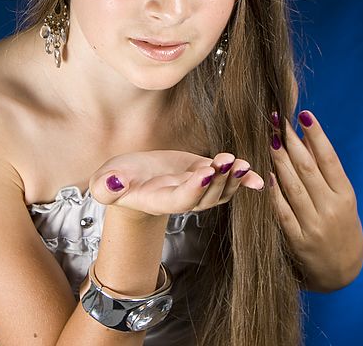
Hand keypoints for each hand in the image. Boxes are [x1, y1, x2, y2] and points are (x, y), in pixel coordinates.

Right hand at [89, 149, 263, 215]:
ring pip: (220, 192)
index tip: (205, 172)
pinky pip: (227, 183)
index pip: (180, 200)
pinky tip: (257, 177)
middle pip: (206, 197)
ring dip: (233, 180)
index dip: (194, 188)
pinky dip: (243, 182)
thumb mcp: (104, 182)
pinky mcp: (204, 175)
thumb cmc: (116, 181)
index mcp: (158, 200)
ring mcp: (196, 189)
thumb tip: (113, 184)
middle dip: (219, 181)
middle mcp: (181, 199)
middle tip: (227, 162)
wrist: (131, 180)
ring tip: (240, 163)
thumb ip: (107, 186)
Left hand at [269, 110, 362, 291]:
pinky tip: (266, 173)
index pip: (329, 159)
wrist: (342, 272)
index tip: (303, 115)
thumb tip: (306, 137)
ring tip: (269, 138)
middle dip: (291, 141)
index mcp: (346, 196)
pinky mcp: (297, 241)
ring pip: (293, 186)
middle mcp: (331, 209)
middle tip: (277, 120)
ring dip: (279, 160)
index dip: (316, 135)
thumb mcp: (343, 199)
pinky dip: (274, 192)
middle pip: (308, 169)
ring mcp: (314, 226)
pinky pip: (282, 212)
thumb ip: (325, 172)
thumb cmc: (341, 226)